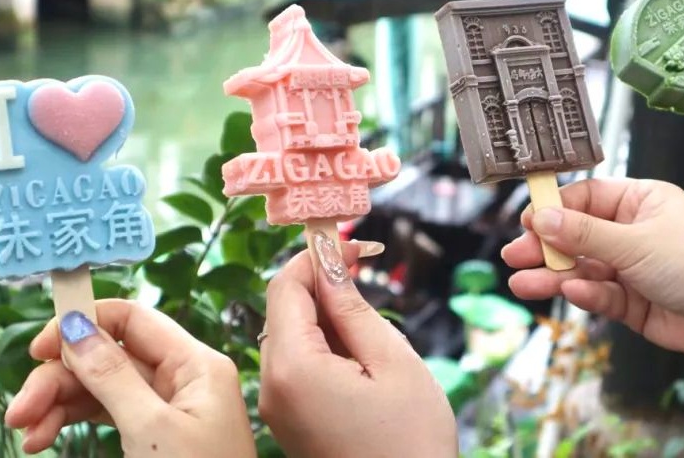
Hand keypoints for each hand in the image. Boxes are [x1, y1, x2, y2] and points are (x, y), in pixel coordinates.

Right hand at [5, 299, 255, 456]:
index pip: (135, 320)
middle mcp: (184, 377)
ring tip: (26, 434)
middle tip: (19, 412)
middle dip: (61, 377)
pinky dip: (75, 421)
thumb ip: (113, 377)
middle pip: (111, 356)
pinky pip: (109, 412)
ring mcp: (169, 405)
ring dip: (60, 404)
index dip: (85, 323)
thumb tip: (77, 326)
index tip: (38, 347)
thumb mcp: (151, 429)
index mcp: (196, 363)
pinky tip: (43, 438)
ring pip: (103, 387)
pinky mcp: (155, 433)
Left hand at [259, 239, 457, 457]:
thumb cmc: (410, 441)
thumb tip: (332, 263)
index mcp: (293, 367)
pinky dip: (323, 344)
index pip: (287, 286)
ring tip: (370, 323)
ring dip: (326, 314)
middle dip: (321, 282)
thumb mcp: (393, 363)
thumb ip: (354, 308)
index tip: (353, 244)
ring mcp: (277, 404)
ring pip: (292, 333)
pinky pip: (297, 363)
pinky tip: (359, 353)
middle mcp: (272, 384)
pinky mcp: (289, 417)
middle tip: (364, 269)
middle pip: (285, 307)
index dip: (317, 257)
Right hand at [502, 178, 683, 356]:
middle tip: (515, 254)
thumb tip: (542, 217)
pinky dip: (585, 294)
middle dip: (545, 246)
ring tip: (522, 283)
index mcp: (637, 203)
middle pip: (575, 236)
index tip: (528, 220)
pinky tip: (572, 293)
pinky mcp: (630, 301)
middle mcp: (630, 232)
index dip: (554, 209)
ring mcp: (629, 267)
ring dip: (553, 275)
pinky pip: (598, 294)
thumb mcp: (637, 242)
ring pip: (581, 268)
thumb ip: (585, 234)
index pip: (585, 198)